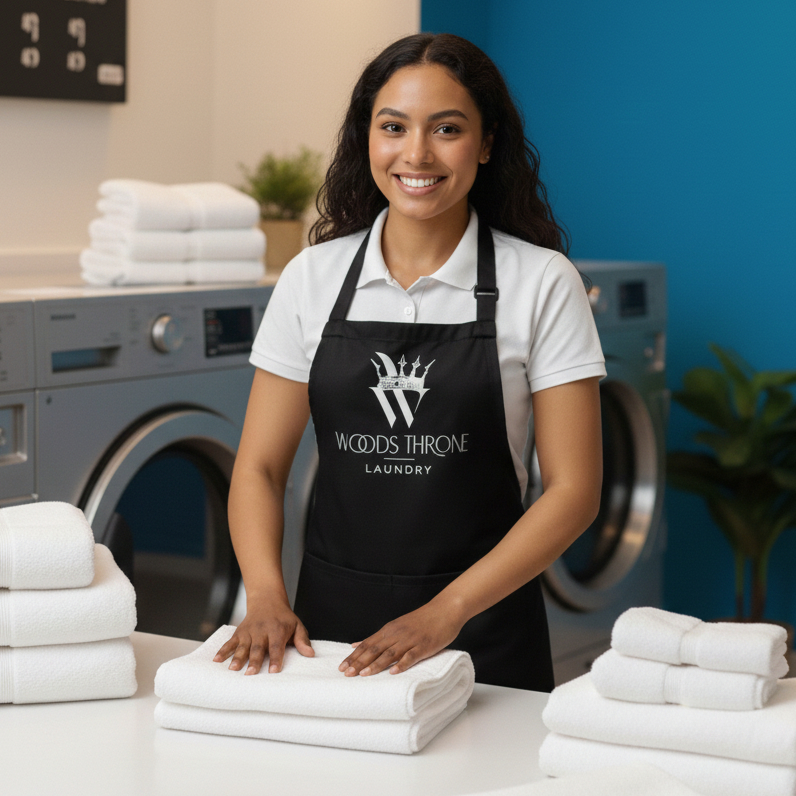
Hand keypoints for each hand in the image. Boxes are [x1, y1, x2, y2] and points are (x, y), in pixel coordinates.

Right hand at [213, 594, 313, 674]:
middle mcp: (262, 630)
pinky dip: (223, 650)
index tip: (273, 671)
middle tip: (250, 674)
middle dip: (254, 661)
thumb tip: (311, 654)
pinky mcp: (239, 632)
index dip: (275, 659)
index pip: (277, 646)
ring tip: (233, 669)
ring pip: (243, 646)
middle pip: (258, 647)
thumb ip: (302, 640)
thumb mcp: (297, 625)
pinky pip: (230, 642)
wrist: (267, 600)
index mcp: (277, 630)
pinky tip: (216, 660)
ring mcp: (249, 631)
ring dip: (237, 657)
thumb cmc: (284, 618)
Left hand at [337, 600, 463, 676]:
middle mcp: (397, 634)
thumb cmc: (421, 620)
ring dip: (375, 664)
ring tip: (364, 674)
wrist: (445, 609)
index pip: (367, 644)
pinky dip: (402, 664)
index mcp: (389, 630)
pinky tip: (393, 672)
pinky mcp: (424, 645)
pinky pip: (411, 656)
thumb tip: (356, 644)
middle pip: (374, 649)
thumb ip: (378, 637)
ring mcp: (410, 640)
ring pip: (389, 653)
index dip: (354, 656)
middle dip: (359, 662)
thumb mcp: (397, 626)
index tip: (341, 667)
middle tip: (346, 674)